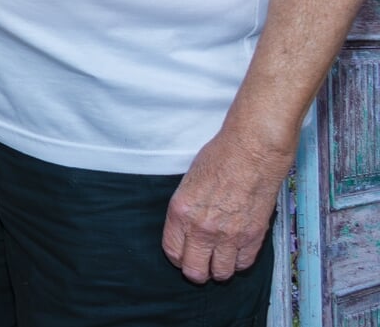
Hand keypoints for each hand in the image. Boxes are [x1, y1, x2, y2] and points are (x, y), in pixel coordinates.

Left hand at [162, 124, 290, 282]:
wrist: (252, 152)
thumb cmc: (219, 159)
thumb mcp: (188, 183)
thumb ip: (186, 211)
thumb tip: (186, 231)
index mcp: (181, 213)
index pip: (173, 252)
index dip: (177, 258)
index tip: (183, 255)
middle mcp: (202, 229)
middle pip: (195, 271)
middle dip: (196, 271)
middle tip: (200, 263)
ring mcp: (229, 235)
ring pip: (221, 273)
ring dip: (218, 270)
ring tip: (219, 260)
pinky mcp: (253, 236)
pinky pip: (244, 264)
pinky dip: (239, 262)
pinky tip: (236, 253)